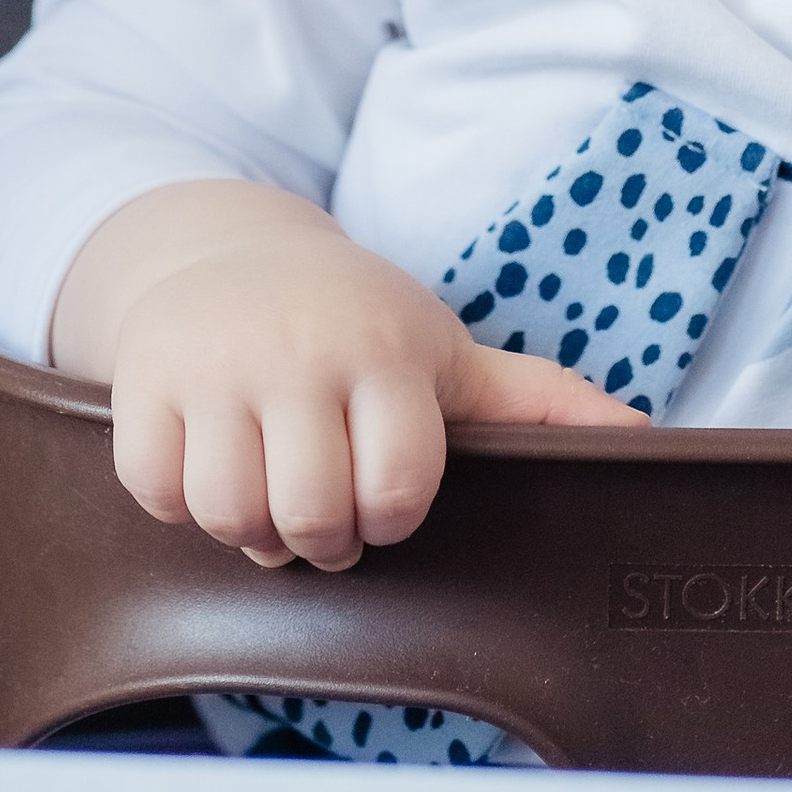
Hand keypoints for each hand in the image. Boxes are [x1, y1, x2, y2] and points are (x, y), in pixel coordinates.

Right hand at [56, 180, 640, 566]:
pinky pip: (155, 491)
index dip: (391, 517)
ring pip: (228, 513)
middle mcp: (298, 351)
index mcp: (384, 351)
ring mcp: (213, 363)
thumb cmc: (360, 324)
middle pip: (310, 516)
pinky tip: (210, 465)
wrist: (229, 253)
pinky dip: (179, 502)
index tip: (387, 499)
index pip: (396, 488)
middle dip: (321, 538)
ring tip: (270, 495)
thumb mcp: (449, 354)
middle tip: (324, 509)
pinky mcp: (141, 381)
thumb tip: (650, 441)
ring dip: (250, 530)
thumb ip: (543, 403)